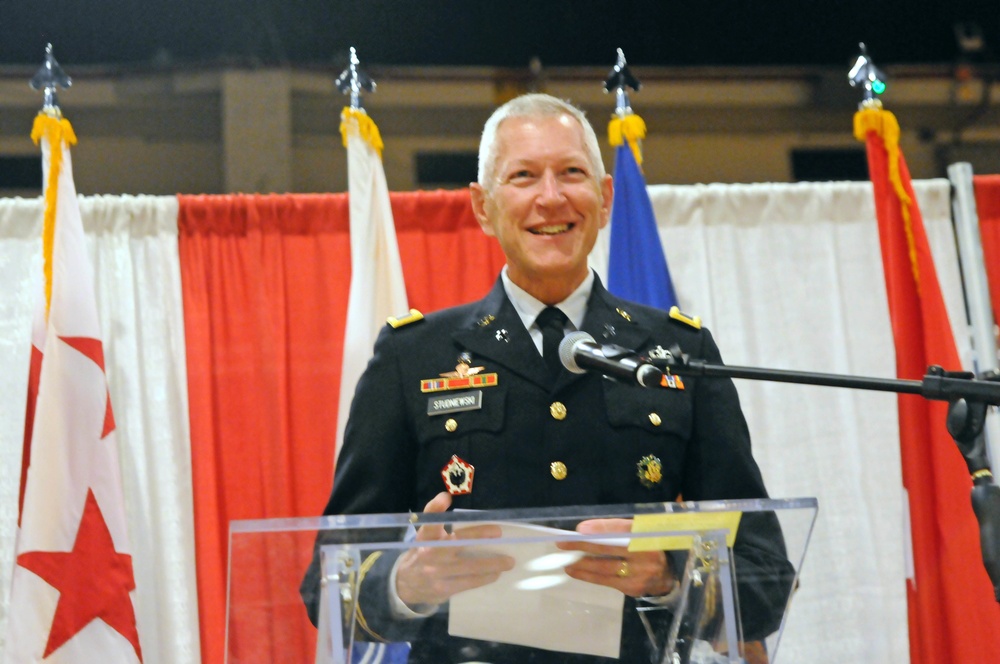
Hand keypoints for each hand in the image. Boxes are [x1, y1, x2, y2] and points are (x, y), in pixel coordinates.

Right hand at [395, 492, 514, 607]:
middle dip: (480, 536)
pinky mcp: (443, 588)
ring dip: (492, 564)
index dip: (435, 508)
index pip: (429, 521)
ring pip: (470, 567)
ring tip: (508, 562)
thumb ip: (438, 523)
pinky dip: (484, 578)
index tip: (445, 497)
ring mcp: (437, 573)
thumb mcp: (425, 537)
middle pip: (458, 542)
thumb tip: (454, 505)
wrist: (406, 585)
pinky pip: (469, 583)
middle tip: (499, 533)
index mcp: (424, 537)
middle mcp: (429, 553)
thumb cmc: (422, 554)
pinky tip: (495, 574)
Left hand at [557, 518, 675, 597]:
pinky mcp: (633, 588)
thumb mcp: (640, 531)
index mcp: (650, 533)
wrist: (669, 575)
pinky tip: (575, 571)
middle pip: (610, 549)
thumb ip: (618, 528)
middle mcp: (647, 553)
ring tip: (564, 560)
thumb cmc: (648, 545)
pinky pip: (606, 581)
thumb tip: (586, 530)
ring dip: (582, 564)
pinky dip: (588, 576)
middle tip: (563, 543)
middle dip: (583, 546)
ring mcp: (641, 574)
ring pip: (605, 568)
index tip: (580, 530)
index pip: (623, 529)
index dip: (601, 529)